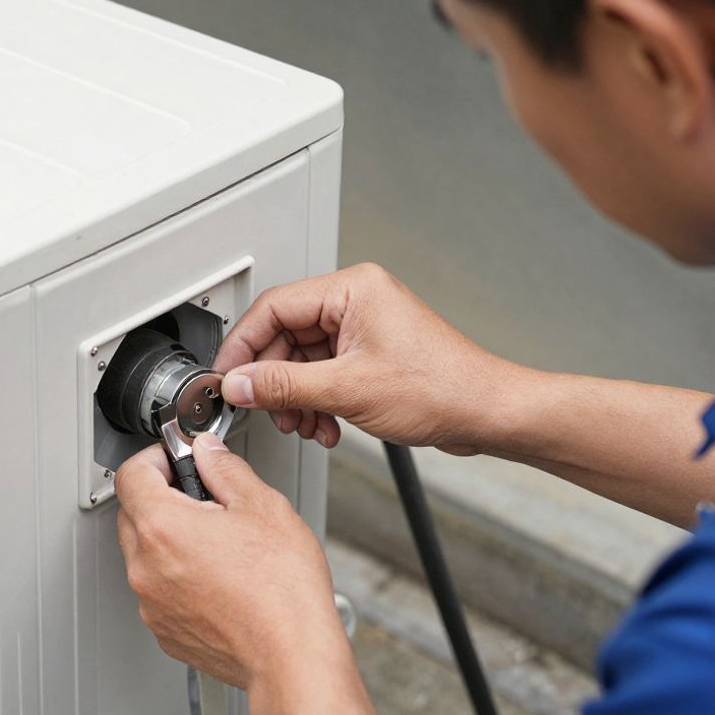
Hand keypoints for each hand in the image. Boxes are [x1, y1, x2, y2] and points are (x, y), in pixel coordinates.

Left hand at [114, 433, 347, 689]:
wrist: (292, 657)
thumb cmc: (283, 592)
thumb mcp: (262, 507)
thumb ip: (225, 470)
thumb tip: (208, 454)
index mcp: (162, 528)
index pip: (131, 474)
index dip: (155, 457)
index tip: (177, 459)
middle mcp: (145, 567)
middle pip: (133, 514)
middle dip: (162, 497)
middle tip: (204, 498)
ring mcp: (152, 604)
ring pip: (145, 555)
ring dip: (170, 540)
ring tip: (218, 543)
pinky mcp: (165, 631)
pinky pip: (159, 591)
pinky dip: (178, 578)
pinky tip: (218, 577)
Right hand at [214, 263, 517, 454]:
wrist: (488, 413)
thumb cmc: (443, 389)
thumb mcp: (347, 389)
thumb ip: (282, 385)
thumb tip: (239, 384)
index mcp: (352, 289)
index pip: (274, 307)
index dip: (243, 345)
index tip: (226, 376)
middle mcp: (356, 301)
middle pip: (285, 335)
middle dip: (273, 379)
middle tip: (264, 408)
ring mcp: (364, 328)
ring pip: (302, 359)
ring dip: (295, 397)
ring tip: (302, 423)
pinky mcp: (370, 354)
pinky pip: (323, 372)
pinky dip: (316, 401)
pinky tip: (325, 425)